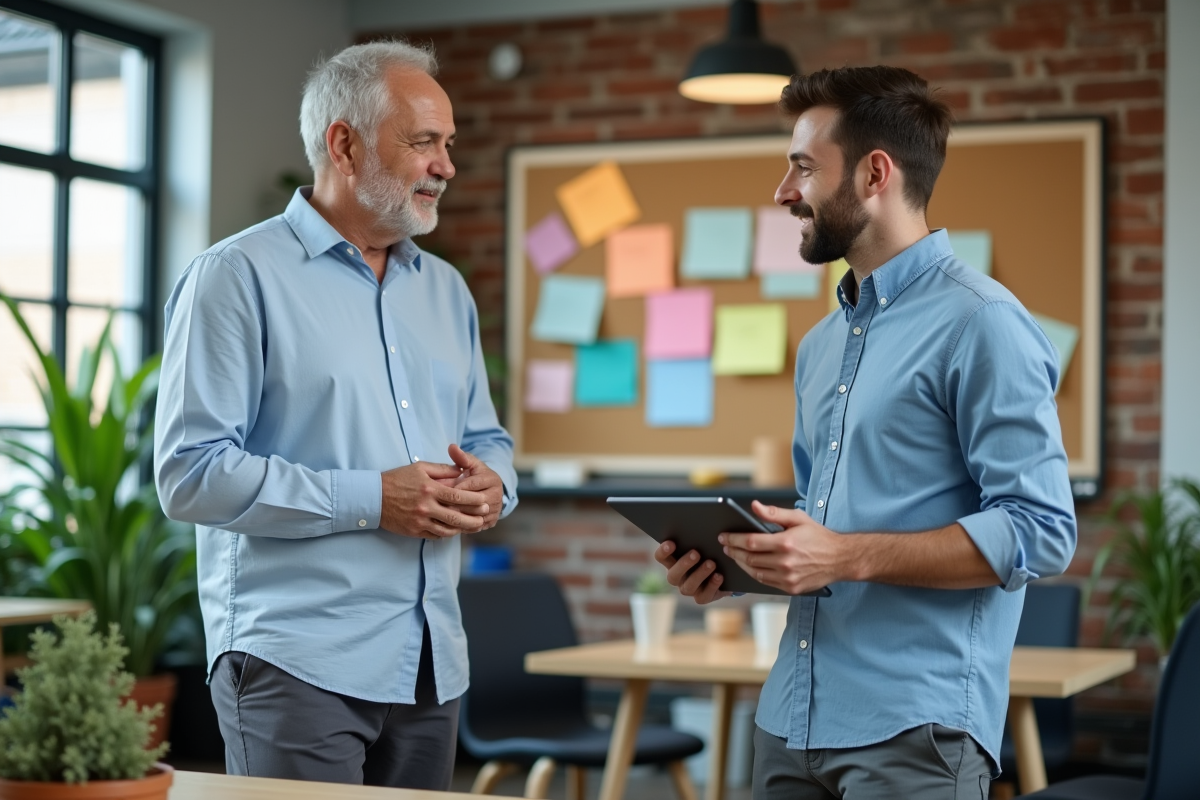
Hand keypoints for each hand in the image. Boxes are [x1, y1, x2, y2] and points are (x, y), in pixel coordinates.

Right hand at [380, 459, 489, 539]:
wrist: (373, 497)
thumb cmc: (397, 479)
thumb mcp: (419, 468)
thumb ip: (442, 470)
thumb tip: (461, 471)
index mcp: (429, 489)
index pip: (457, 497)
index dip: (473, 501)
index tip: (484, 502)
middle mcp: (425, 507)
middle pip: (455, 517)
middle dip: (472, 519)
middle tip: (484, 518)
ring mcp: (419, 521)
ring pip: (446, 529)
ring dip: (462, 529)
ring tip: (473, 526)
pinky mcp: (413, 531)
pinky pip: (435, 535)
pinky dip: (446, 533)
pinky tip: (454, 530)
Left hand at [443, 444, 503, 530]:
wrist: (489, 491)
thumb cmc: (476, 475)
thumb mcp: (470, 464)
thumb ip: (461, 457)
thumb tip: (451, 447)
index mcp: (492, 479)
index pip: (471, 484)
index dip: (454, 487)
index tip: (438, 489)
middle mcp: (497, 495)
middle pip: (474, 502)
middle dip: (455, 503)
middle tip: (436, 504)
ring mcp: (496, 510)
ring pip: (474, 516)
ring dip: (457, 516)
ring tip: (440, 515)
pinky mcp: (491, 522)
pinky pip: (475, 526)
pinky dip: (461, 526)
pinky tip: (447, 524)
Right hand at [653, 541, 731, 604]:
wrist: (725, 571)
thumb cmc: (708, 551)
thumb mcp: (702, 544)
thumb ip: (696, 537)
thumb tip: (699, 523)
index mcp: (672, 562)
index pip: (661, 558)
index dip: (663, 551)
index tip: (671, 543)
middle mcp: (678, 577)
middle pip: (673, 575)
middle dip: (684, 564)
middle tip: (696, 553)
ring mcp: (689, 589)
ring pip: (688, 586)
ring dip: (700, 574)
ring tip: (712, 563)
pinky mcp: (702, 597)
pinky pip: (704, 596)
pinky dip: (712, 586)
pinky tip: (719, 576)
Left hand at [719, 501, 846, 594]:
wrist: (840, 559)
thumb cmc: (819, 536)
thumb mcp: (798, 518)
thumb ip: (774, 513)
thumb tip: (754, 506)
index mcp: (785, 543)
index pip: (751, 542)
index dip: (734, 539)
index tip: (723, 536)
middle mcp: (785, 562)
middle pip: (750, 558)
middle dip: (734, 551)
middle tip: (725, 545)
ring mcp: (788, 578)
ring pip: (755, 572)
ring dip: (741, 564)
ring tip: (734, 555)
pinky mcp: (791, 588)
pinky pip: (765, 582)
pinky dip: (754, 574)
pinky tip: (749, 566)